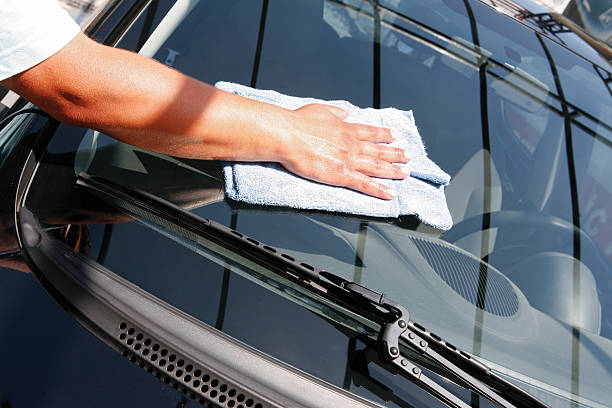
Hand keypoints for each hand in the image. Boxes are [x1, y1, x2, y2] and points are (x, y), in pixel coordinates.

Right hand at [277, 104, 409, 199]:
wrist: (289, 135)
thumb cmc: (298, 123)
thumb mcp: (321, 109)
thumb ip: (336, 112)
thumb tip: (346, 111)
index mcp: (346, 128)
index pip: (371, 132)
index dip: (384, 135)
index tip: (394, 136)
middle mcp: (352, 144)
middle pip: (379, 150)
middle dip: (396, 154)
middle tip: (408, 157)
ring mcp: (349, 160)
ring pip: (378, 167)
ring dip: (394, 171)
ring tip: (406, 174)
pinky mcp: (342, 174)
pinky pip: (365, 184)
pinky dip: (380, 189)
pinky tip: (390, 194)